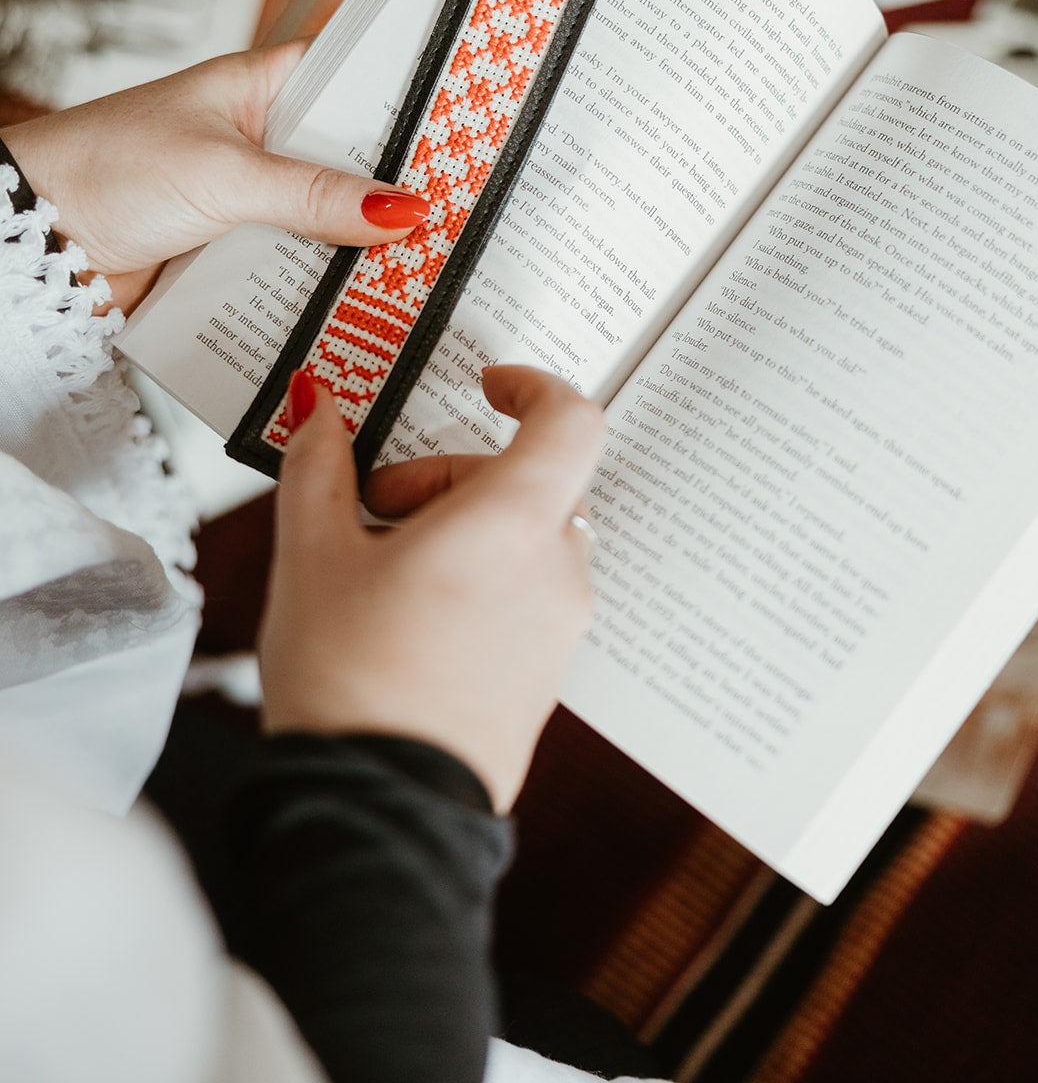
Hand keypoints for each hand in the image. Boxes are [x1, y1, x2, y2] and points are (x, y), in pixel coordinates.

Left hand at [2, 43, 430, 311]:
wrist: (34, 239)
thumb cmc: (109, 168)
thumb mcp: (224, 174)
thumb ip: (314, 196)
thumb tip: (403, 211)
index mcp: (265, 89)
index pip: (358, 82)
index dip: (414, 105)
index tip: (475, 131)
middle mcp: (266, 142)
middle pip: (355, 166)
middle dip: (400, 195)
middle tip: (469, 217)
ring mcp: (253, 202)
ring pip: (331, 226)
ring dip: (364, 252)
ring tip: (435, 270)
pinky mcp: (236, 256)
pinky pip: (297, 271)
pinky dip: (324, 289)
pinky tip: (370, 306)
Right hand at [259, 365, 604, 811]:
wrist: (375, 810)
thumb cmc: (348, 683)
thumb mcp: (309, 553)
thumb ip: (319, 465)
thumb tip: (320, 414)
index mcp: (510, 525)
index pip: (569, 418)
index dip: (531, 385)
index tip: (486, 385)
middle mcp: (554, 570)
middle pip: (526, 478)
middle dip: (448, 477)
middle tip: (373, 511)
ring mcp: (560, 625)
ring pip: (524, 536)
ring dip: (461, 528)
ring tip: (381, 573)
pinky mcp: (548, 669)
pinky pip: (526, 590)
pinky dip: (479, 576)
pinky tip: (408, 617)